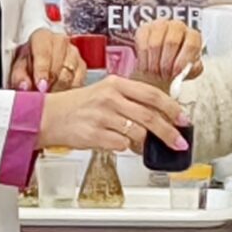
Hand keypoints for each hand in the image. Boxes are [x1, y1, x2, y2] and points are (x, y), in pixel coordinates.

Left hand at [10, 30, 85, 92]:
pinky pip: (79, 81)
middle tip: (44, 96)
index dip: (42, 71)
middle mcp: (60, 42)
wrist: (37, 62)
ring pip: (70, 74)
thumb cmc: (28, 63)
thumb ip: (19, 77)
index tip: (40, 86)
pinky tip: (59, 94)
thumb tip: (24, 86)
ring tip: (50, 97)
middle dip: (52, 83)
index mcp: (42, 37)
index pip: (44, 53)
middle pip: (60, 65)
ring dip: (60, 88)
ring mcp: (74, 53)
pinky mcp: (82, 66)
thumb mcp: (18, 68)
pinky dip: (69, 91)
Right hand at [35, 76, 187, 153]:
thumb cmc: (78, 106)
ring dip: (144, 142)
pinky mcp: (95, 135)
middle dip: (169, 133)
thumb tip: (160, 115)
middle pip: (150, 117)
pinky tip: (116, 142)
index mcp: (116, 84)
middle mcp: (110, 98)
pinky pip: (121, 145)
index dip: (172, 108)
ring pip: (138, 134)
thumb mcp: (105, 92)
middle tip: (179, 142)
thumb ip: (131, 100)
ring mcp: (102, 117)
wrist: (48, 116)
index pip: (152, 94)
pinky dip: (124, 147)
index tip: (183, 119)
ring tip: (140, 143)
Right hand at [131, 18, 204, 88]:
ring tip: (155, 73)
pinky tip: (146, 67)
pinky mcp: (144, 29)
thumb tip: (191, 68)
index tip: (177, 73)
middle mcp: (178, 26)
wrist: (160, 67)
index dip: (183, 61)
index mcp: (192, 36)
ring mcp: (160, 25)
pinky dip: (144, 60)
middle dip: (166, 63)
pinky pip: (142, 44)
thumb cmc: (176, 67)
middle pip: (172, 42)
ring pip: (155, 44)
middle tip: (164, 75)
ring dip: (154, 63)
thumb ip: (193, 69)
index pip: (191, 44)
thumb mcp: (188, 71)